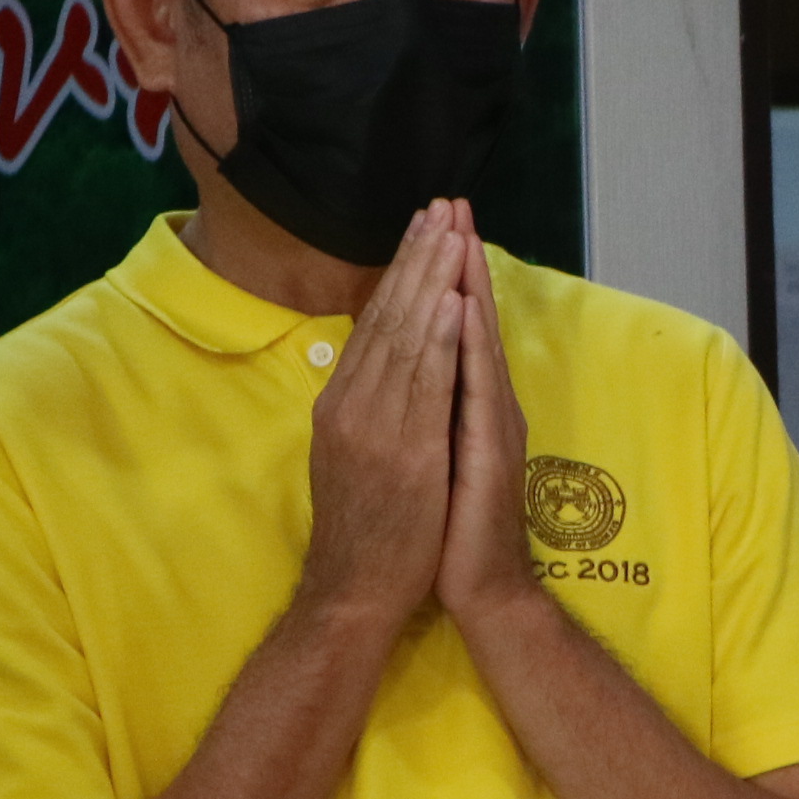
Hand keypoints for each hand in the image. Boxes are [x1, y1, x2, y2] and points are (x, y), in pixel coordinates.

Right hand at [295, 202, 465, 625]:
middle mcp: (352, 404)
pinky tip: (454, 304)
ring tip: (450, 234)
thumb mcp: (359, 456)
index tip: (423, 228)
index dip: (400, 273)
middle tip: (438, 206)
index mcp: (344, 403)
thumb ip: (370, 410)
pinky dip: (438, 339)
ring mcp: (374, 426)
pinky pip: (423, 385)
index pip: (375, 323)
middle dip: (416, 259)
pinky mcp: (402, 452)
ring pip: (405, 338)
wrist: (356, 591)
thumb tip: (383, 368)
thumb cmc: (370, 530)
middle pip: (387, 316)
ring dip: (430, 282)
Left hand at [438, 207, 540, 625]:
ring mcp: (488, 424)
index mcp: (464, 404)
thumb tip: (414, 369)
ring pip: (470, 339)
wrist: (479, 589)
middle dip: (455, 258)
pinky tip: (461, 303)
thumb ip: (432, 411)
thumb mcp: (434, 459)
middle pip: (464, 318)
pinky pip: (471, 382)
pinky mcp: (485, 449)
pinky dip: (465, 338)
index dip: (444, 273)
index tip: (438, 223)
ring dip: (463, 281)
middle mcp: (483, 404)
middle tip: (451, 202)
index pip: (451, 326)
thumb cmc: (451, 533)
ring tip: (458, 230)